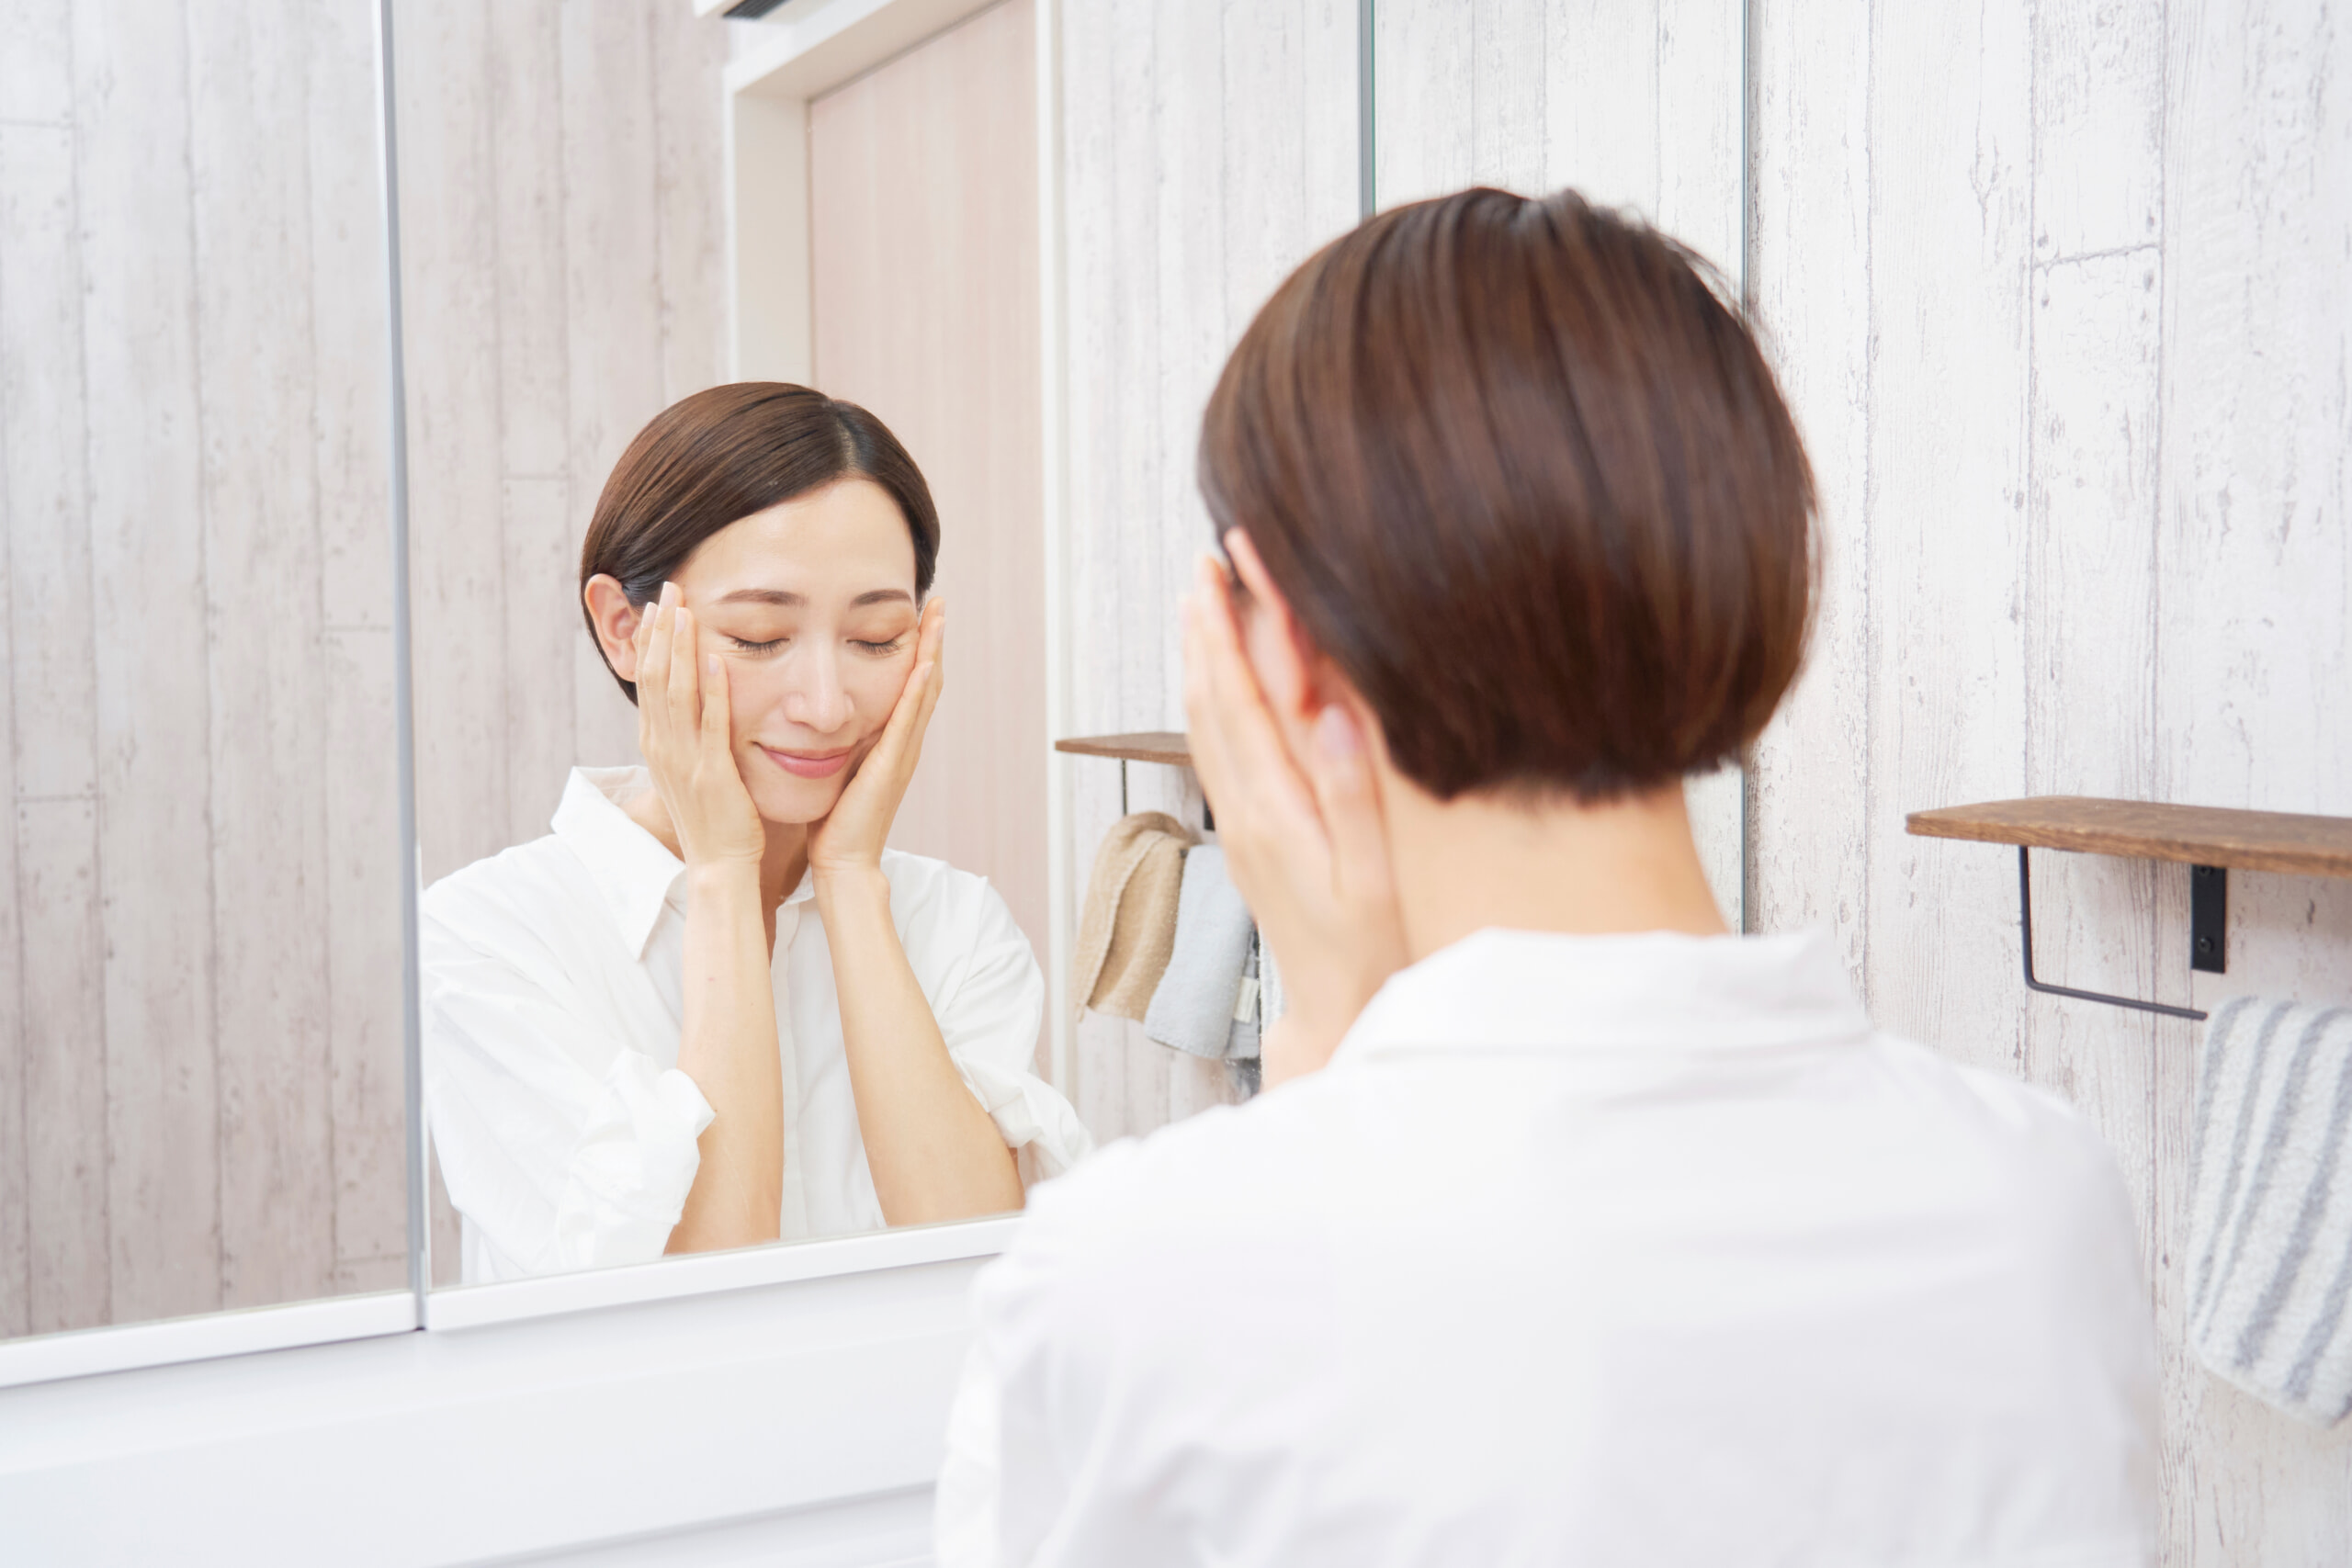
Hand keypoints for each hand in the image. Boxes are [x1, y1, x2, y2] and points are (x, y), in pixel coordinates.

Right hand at [634, 581, 766, 868]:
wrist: (720, 865)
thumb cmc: (713, 819)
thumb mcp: (691, 769)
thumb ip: (688, 736)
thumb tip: (691, 705)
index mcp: (657, 745)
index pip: (646, 682)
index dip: (649, 641)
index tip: (656, 605)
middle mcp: (663, 748)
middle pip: (654, 677)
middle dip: (660, 631)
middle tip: (668, 588)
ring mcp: (685, 760)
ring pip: (675, 693)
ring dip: (679, 648)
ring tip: (683, 608)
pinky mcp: (713, 773)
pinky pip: (712, 724)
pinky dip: (713, 690)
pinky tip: (717, 659)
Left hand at [809, 597, 945, 877]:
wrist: (843, 861)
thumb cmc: (834, 821)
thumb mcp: (839, 766)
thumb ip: (842, 740)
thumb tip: (825, 715)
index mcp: (891, 742)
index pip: (910, 687)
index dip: (918, 650)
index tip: (918, 615)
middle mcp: (904, 743)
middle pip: (927, 681)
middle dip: (933, 640)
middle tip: (937, 603)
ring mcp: (902, 754)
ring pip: (925, 693)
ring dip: (932, 652)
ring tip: (937, 617)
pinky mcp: (891, 766)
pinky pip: (908, 721)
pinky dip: (918, 691)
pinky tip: (923, 663)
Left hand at [1181, 543, 1408, 1084]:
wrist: (1337, 1011)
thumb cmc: (1370, 950)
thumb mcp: (1373, 879)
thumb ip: (1354, 798)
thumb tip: (1335, 718)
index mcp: (1274, 812)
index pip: (1240, 704)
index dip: (1225, 636)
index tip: (1216, 579)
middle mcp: (1246, 812)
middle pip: (1211, 703)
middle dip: (1204, 631)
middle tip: (1203, 568)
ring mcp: (1242, 825)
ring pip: (1206, 725)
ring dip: (1201, 661)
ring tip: (1201, 607)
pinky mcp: (1250, 836)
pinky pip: (1217, 753)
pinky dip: (1211, 704)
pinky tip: (1218, 685)